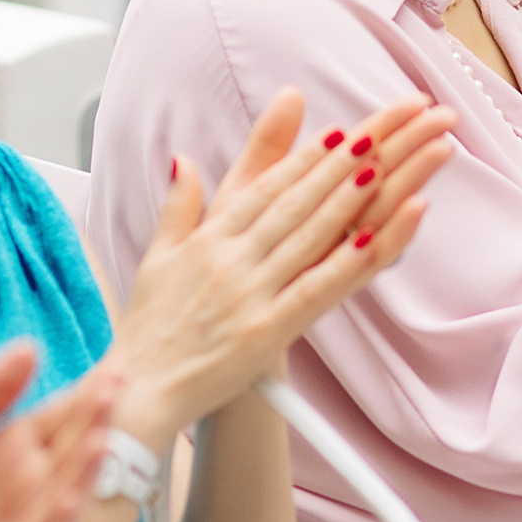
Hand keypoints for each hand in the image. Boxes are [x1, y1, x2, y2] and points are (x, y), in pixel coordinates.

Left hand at [0, 347, 111, 521]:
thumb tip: (31, 348)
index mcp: (20, 449)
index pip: (66, 416)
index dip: (90, 395)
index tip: (116, 371)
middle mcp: (35, 486)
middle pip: (75, 447)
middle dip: (96, 418)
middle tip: (118, 385)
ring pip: (70, 491)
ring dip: (87, 468)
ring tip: (101, 438)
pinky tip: (71, 498)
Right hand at [106, 89, 454, 444]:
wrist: (139, 388)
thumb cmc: (150, 328)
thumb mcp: (157, 257)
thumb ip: (178, 206)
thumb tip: (185, 161)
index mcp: (208, 239)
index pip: (264, 189)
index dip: (303, 158)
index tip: (336, 133)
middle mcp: (231, 259)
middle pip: (293, 203)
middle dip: (337, 165)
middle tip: (374, 133)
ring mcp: (250, 293)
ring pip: (308, 237)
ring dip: (348, 200)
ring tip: (382, 167)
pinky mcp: (266, 331)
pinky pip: (314, 291)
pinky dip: (345, 264)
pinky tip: (373, 240)